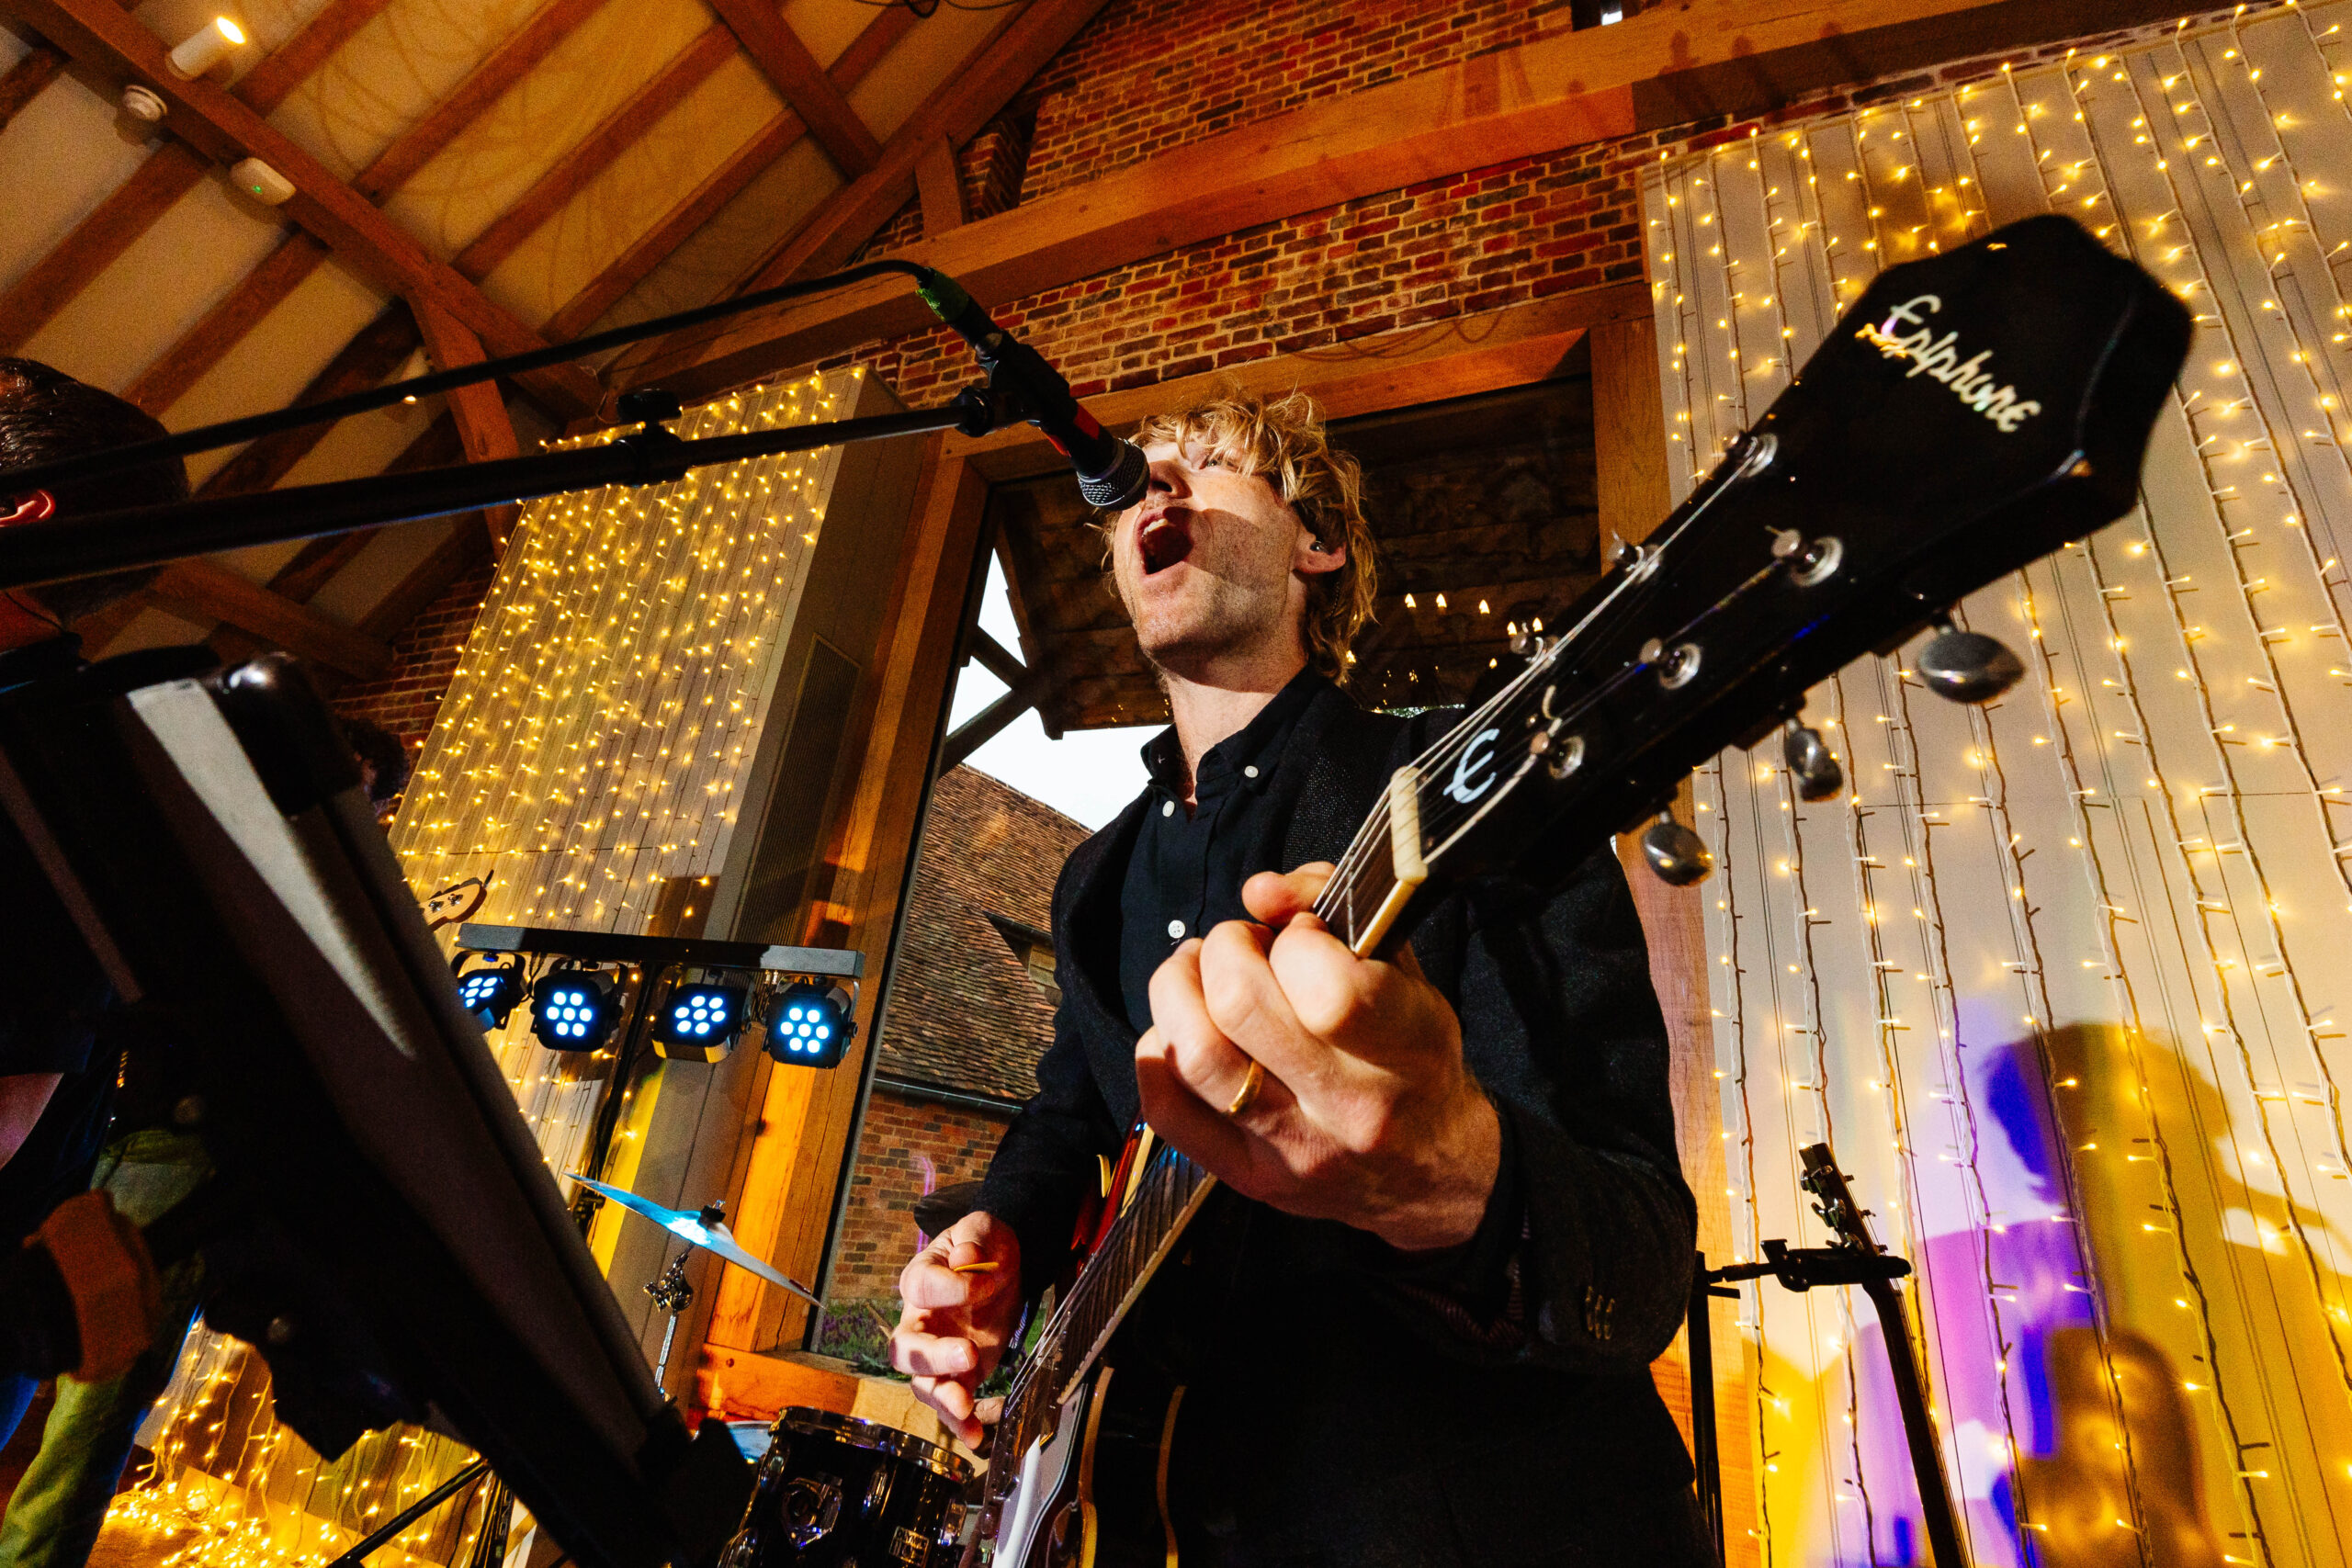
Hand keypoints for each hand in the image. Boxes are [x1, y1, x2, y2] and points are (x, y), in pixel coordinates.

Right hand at [890, 1211, 1022, 1445]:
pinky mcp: (962, 1375)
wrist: (1003, 1265)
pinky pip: (953, 1403)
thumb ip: (974, 1237)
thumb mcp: (983, 1228)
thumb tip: (965, 1257)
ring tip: (965, 1405)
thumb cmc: (984, 1245)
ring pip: (922, 1383)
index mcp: (921, 1279)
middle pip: (906, 1348)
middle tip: (967, 1354)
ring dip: (942, 1397)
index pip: (919, 1287)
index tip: (982, 1277)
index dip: (950, 1287)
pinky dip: (961, 1423)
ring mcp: (939, 1353)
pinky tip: (975, 1436)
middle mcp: (921, 1321)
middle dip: (933, 1356)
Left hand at [1135, 863, 1500, 1252]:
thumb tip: (1258, 890)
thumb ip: (1333, 910)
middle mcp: (1348, 1108)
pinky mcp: (1249, 1178)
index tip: (1301, 935)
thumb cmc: (1415, 1057)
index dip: (1298, 939)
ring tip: (1197, 973)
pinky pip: (1169, 1112)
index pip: (1327, 988)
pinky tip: (1182, 1031)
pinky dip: (1159, 1054)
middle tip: (1240, 945)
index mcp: (1403, 1051)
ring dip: (1177, 991)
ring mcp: (1293, 1150)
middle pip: (1240, 1007)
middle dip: (1225, 949)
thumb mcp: (1403, 973)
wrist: (1430, 1172)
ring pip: (1196, 1056)